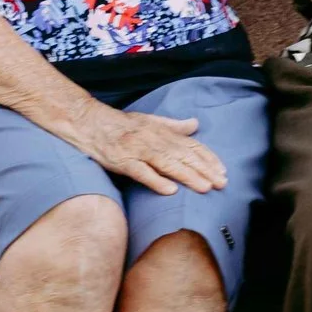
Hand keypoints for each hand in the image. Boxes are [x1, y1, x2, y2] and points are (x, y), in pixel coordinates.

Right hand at [67, 102, 225, 195]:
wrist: (88, 122)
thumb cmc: (120, 124)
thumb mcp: (149, 120)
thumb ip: (173, 125)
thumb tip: (196, 124)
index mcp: (161, 131)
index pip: (191, 145)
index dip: (208, 158)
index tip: (223, 171)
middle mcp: (152, 140)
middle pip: (183, 156)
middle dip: (205, 170)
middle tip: (222, 184)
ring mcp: (137, 150)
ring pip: (167, 164)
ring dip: (188, 176)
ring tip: (205, 188)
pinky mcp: (122, 161)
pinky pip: (141, 172)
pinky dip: (156, 181)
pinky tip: (170, 191)